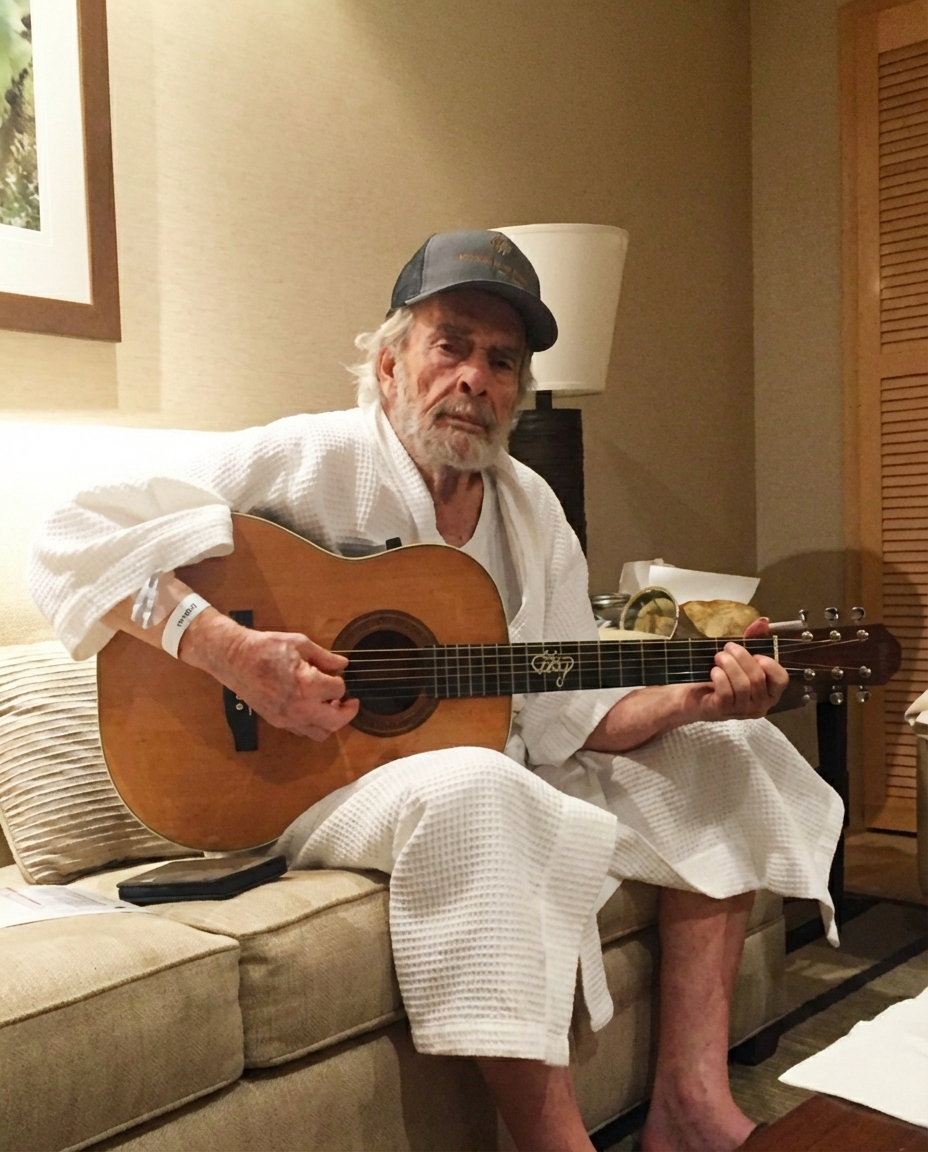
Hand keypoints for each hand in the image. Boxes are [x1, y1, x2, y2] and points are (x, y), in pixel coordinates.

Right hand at [180, 611, 359, 740]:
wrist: (235, 659)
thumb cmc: (266, 648)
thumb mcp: (300, 644)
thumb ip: (325, 657)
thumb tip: (343, 664)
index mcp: (308, 684)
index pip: (339, 689)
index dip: (340, 680)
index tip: (336, 674)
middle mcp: (300, 706)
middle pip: (336, 721)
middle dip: (347, 711)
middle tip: (350, 702)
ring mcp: (287, 717)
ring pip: (321, 733)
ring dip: (330, 722)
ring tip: (330, 706)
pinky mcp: (277, 722)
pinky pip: (303, 731)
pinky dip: (313, 724)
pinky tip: (312, 708)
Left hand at [682, 617, 787, 721]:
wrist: (694, 695)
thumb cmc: (722, 676)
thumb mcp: (739, 657)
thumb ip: (753, 639)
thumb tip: (763, 621)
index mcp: (769, 691)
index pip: (781, 679)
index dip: (771, 664)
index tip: (756, 654)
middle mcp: (759, 704)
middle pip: (758, 678)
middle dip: (742, 658)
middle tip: (728, 647)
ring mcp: (741, 710)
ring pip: (742, 685)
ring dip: (729, 665)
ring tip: (719, 656)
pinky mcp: (723, 711)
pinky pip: (726, 692)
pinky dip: (720, 677)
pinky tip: (714, 670)